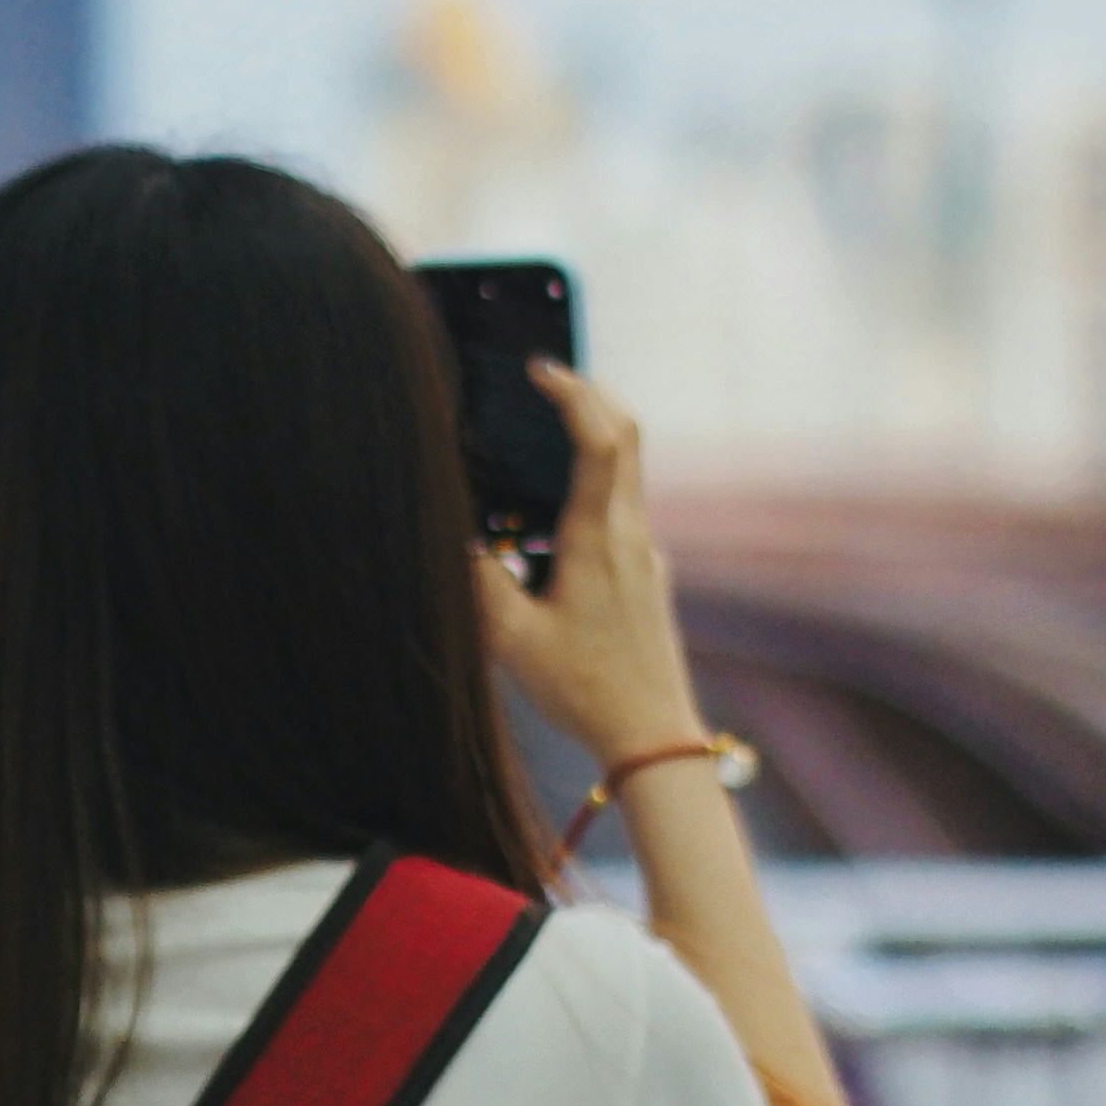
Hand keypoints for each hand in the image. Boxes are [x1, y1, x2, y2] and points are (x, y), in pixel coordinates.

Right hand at [473, 363, 700, 766]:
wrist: (653, 734)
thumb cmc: (585, 689)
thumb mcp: (512, 640)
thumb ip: (479, 580)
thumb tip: (452, 530)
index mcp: (598, 539)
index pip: (600, 439)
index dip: (573, 393)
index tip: (541, 370)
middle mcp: (631, 534)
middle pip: (627, 434)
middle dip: (590, 393)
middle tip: (548, 377)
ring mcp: (646, 551)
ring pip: (629, 467)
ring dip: (593, 434)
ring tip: (545, 429)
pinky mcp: (648, 572)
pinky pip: (624, 504)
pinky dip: (594, 480)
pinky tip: (555, 508)